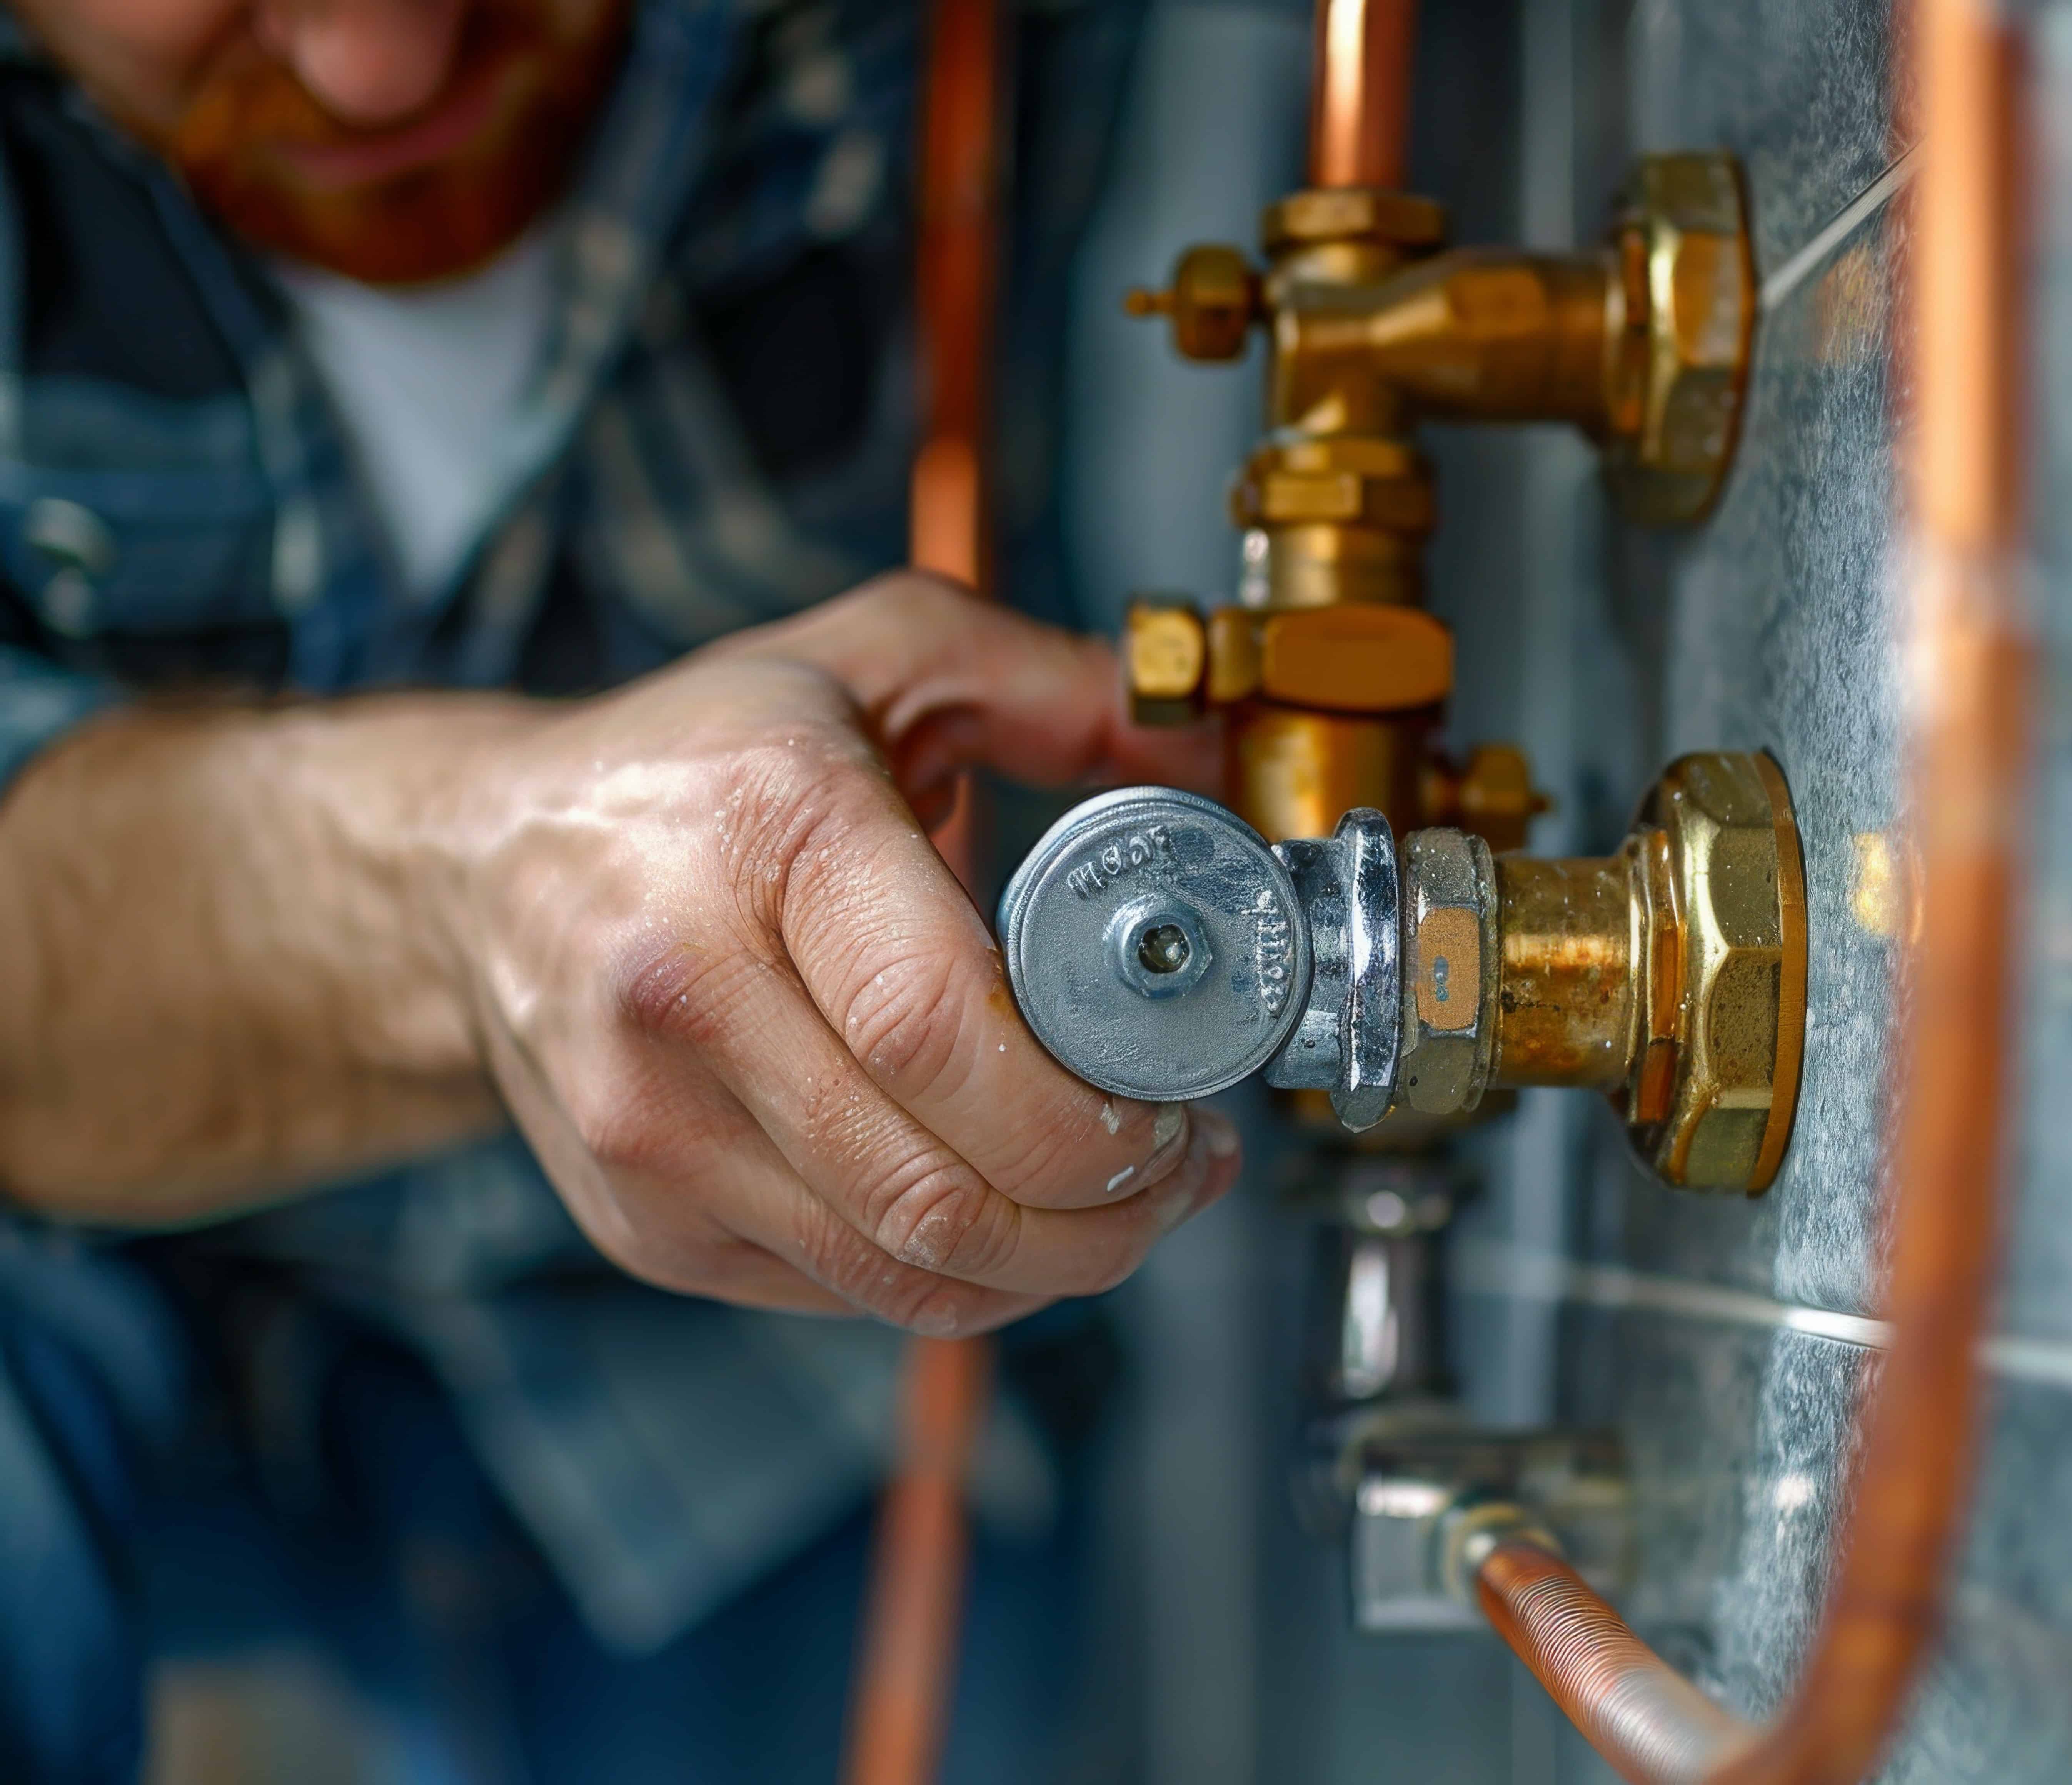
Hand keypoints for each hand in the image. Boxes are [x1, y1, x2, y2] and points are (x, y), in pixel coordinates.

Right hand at [432, 573, 1236, 1332]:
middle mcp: (682, 992)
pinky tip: (1009, 1210)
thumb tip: (1209, 765)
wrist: (470, 872)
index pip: (936, 1028)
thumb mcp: (877, 654)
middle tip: (1179, 1164)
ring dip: (1055, 1263)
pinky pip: (848, 1297)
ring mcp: (650, 1132)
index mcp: (757, 832)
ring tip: (1124, 1198)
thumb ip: (1059, 686)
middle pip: (937, 1189)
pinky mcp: (645, 1225)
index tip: (1175, 1099)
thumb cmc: (689, 763)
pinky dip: (961, 1276)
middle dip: (1107, 1211)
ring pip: (904, 1272)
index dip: (1088, 1106)